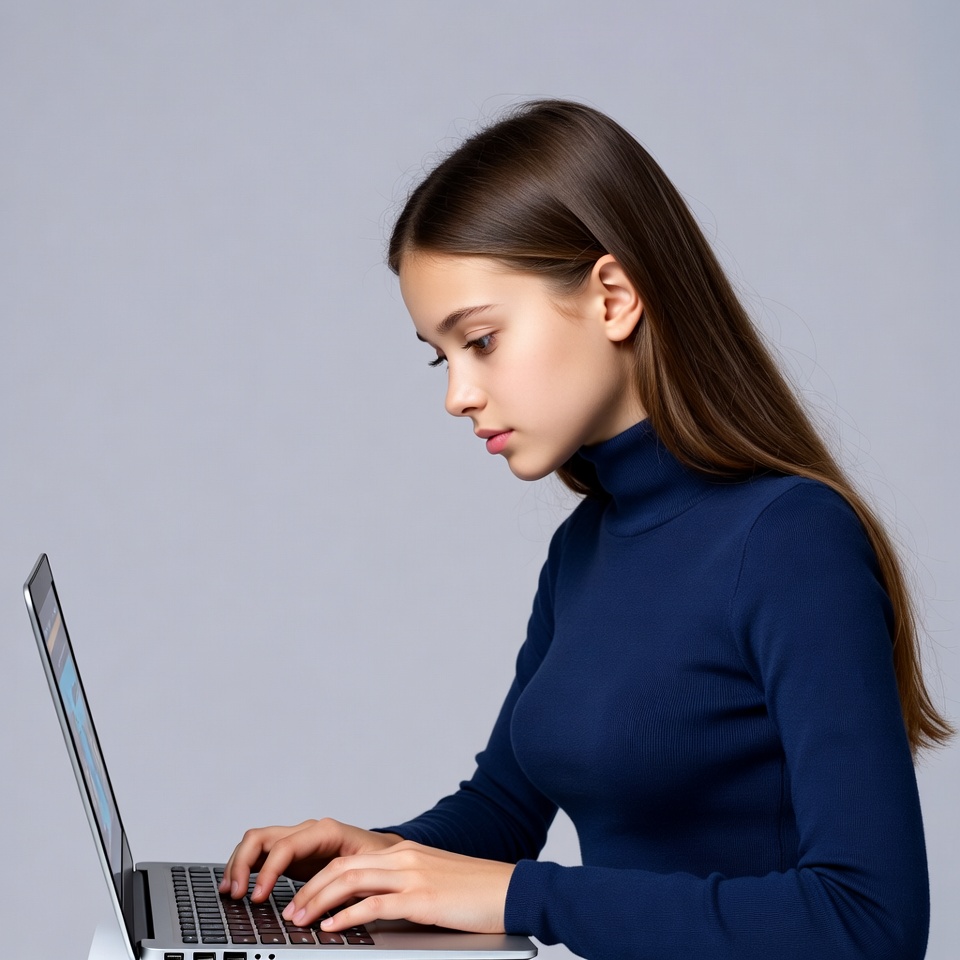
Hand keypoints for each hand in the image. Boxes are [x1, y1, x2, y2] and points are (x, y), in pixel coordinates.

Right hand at [219, 818, 401, 900]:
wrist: (387, 851)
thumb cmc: (378, 860)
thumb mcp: (366, 870)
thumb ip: (343, 884)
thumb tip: (320, 908)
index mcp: (325, 831)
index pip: (285, 846)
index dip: (268, 871)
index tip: (257, 896)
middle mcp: (307, 831)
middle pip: (261, 837)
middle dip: (243, 864)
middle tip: (237, 893)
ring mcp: (297, 839)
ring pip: (256, 841)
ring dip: (238, 863)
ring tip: (230, 891)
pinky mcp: (292, 852)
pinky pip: (261, 853)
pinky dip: (246, 867)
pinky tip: (239, 886)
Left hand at [281, 839, 514, 933]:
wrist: (510, 889)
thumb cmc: (475, 891)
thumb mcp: (432, 881)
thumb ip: (403, 887)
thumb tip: (373, 908)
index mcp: (404, 852)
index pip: (350, 860)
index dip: (320, 878)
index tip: (301, 897)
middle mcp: (403, 857)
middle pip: (343, 867)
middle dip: (311, 889)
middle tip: (290, 911)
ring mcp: (411, 875)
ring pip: (351, 881)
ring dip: (319, 901)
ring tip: (301, 919)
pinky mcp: (421, 898)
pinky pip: (373, 904)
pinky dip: (346, 915)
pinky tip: (332, 927)